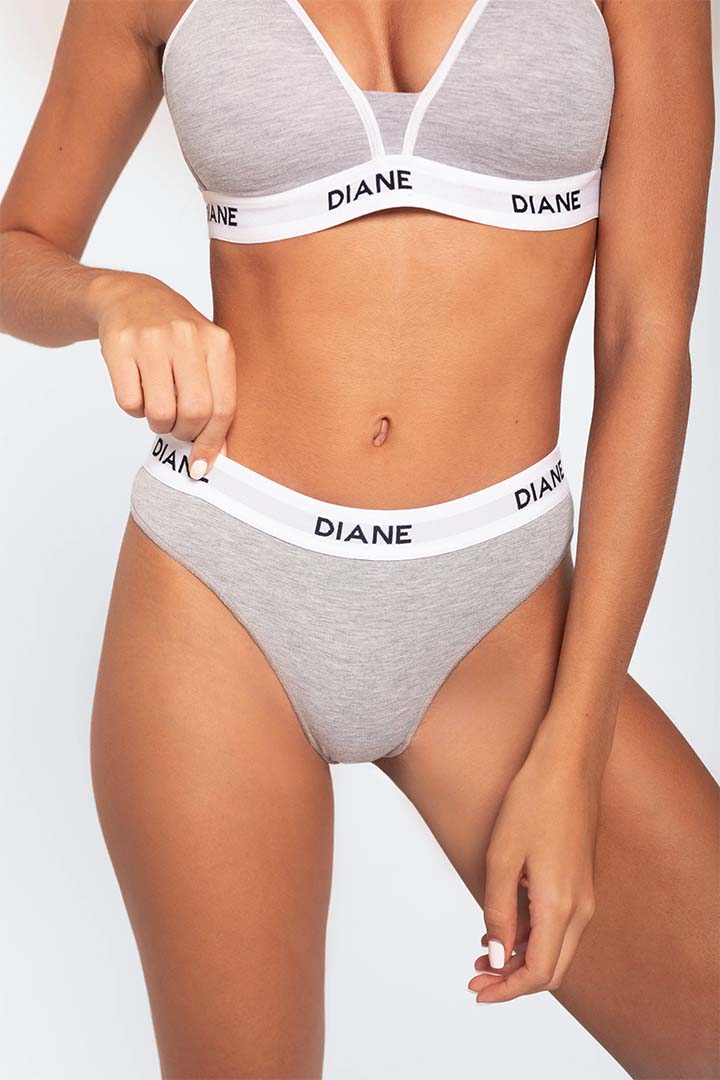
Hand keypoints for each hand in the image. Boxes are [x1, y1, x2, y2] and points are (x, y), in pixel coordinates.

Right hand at [91, 271, 235, 478]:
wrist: (130, 296)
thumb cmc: (176, 339)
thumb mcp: (206, 356)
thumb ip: (216, 401)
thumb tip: (215, 458)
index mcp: (217, 342)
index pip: (223, 408)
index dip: (212, 443)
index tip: (200, 464)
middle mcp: (187, 336)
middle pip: (193, 413)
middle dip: (184, 433)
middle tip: (176, 428)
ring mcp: (151, 338)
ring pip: (160, 412)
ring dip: (157, 423)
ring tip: (157, 407)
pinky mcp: (118, 344)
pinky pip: (129, 402)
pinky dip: (133, 409)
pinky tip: (137, 389)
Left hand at [469, 728, 601, 1002]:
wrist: (568, 763)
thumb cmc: (533, 802)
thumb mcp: (502, 858)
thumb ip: (497, 912)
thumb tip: (496, 957)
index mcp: (561, 907)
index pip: (539, 974)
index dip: (507, 991)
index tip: (477, 993)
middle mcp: (581, 908)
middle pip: (550, 969)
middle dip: (512, 982)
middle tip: (474, 980)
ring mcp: (584, 894)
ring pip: (555, 948)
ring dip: (520, 959)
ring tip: (480, 956)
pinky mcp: (580, 881)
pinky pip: (558, 925)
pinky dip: (531, 936)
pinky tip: (501, 927)